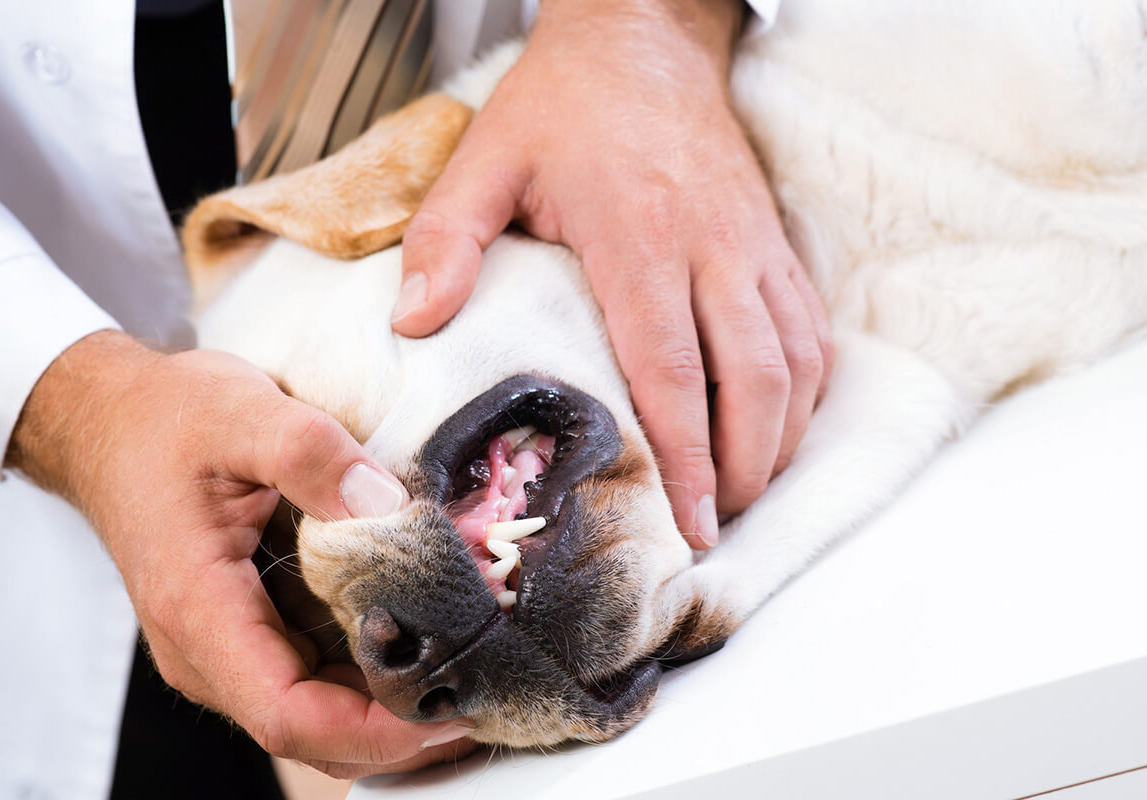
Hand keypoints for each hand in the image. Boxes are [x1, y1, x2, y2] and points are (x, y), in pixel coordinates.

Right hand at [8, 330, 475, 778]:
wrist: (113, 421)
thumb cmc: (167, 419)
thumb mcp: (241, 411)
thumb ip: (311, 453)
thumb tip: (388, 508)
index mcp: (199, 610)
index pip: (289, 715)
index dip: (376, 731)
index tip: (452, 710)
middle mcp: (207, 650)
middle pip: (314, 733)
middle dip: (403, 733)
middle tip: (490, 699)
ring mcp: (226, 647)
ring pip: (318, 716)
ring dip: (395, 712)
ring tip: (474, 679)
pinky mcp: (247, 631)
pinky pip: (314, 679)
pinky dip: (373, 679)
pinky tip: (429, 649)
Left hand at [391, 0, 833, 548]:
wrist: (644, 38)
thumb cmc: (562, 105)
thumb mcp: (485, 158)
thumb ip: (446, 239)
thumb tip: (412, 324)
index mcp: (638, 234)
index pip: (672, 367)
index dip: (685, 455)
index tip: (690, 522)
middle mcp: (712, 245)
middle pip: (754, 379)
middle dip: (743, 466)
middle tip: (715, 525)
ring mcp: (754, 244)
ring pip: (796, 361)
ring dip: (780, 437)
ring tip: (743, 490)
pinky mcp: (774, 240)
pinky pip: (809, 328)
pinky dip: (801, 390)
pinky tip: (774, 426)